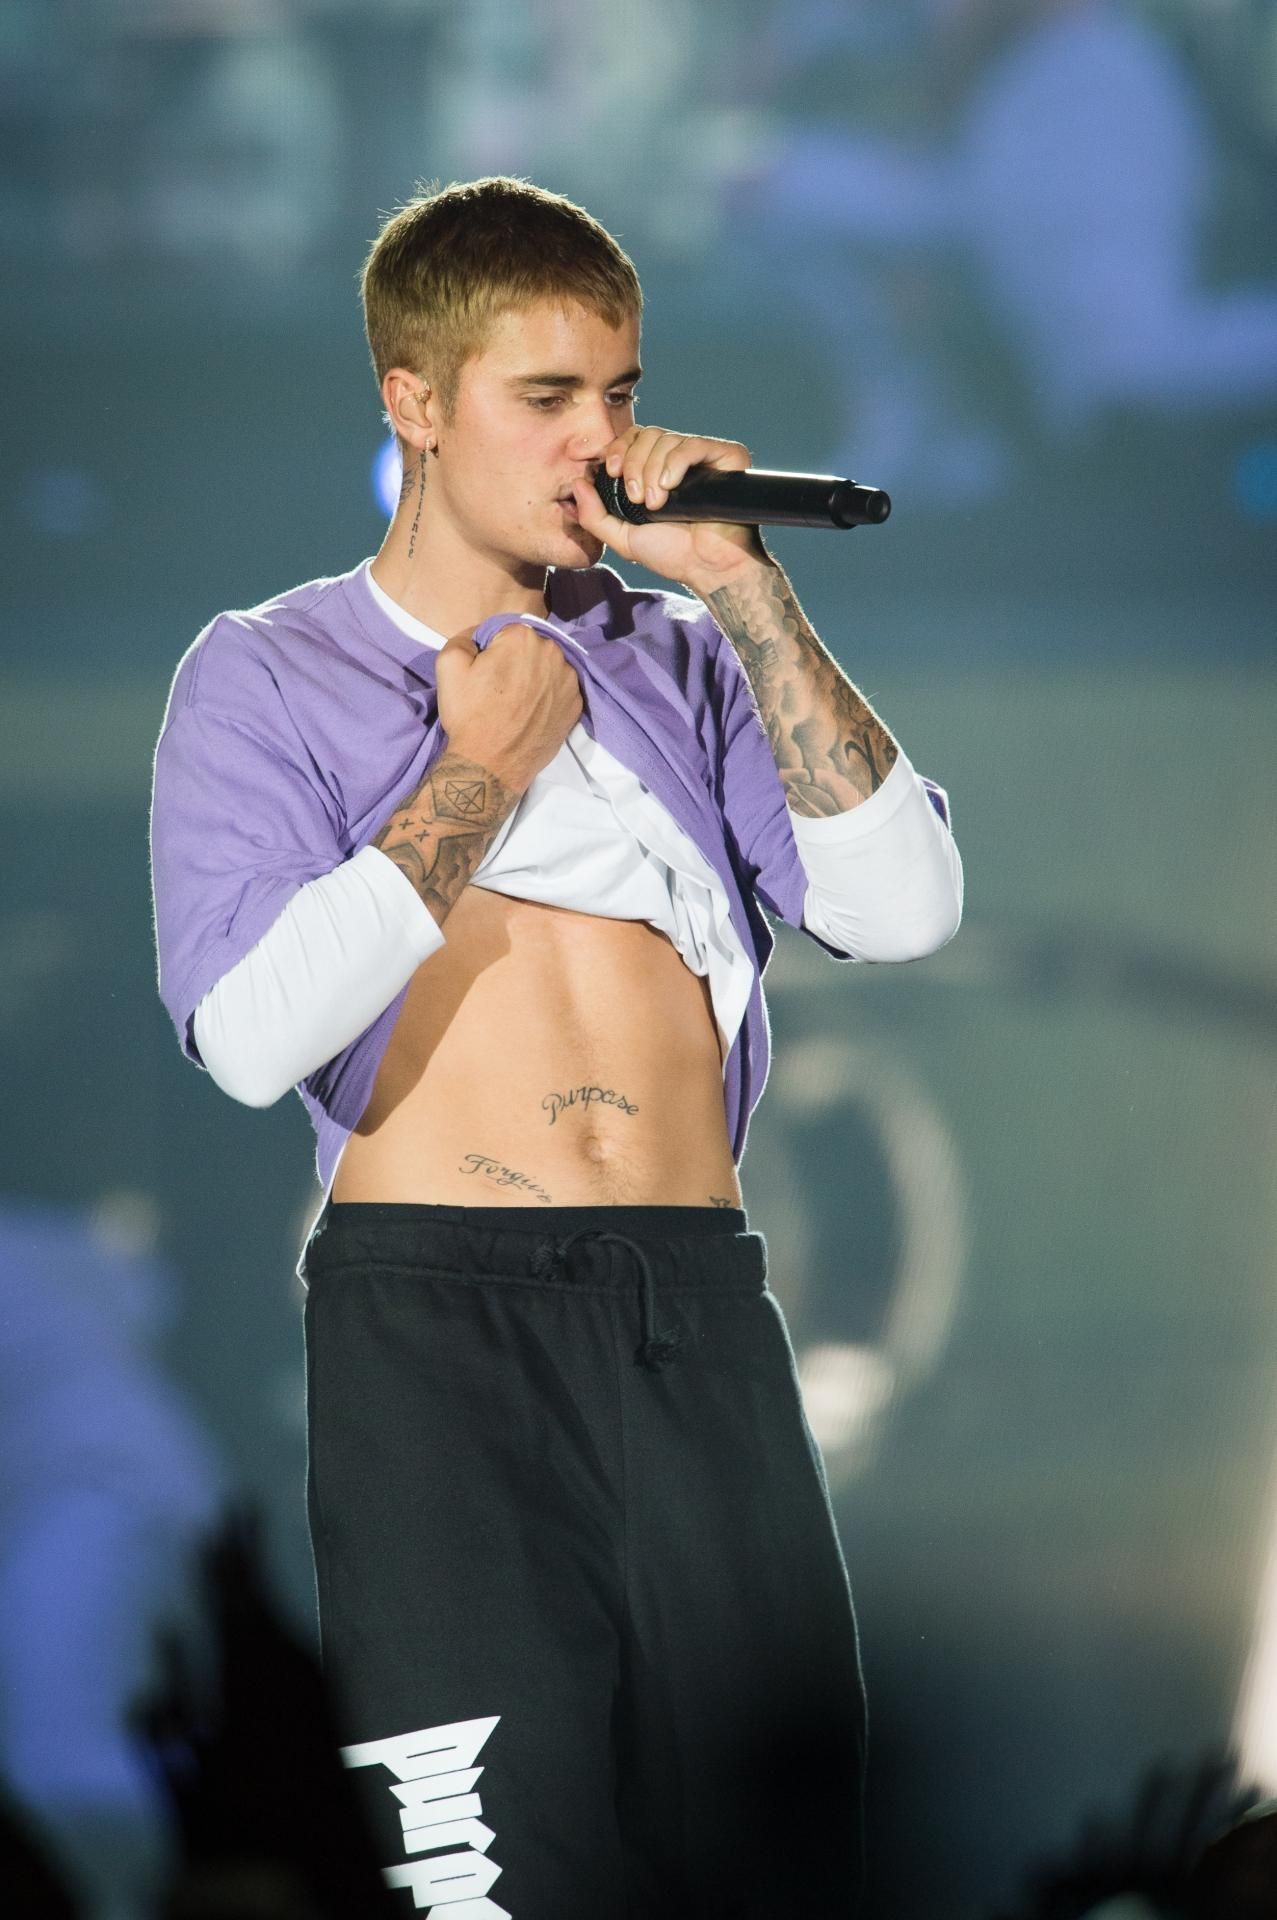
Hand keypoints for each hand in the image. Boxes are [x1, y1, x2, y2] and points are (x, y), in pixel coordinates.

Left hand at [566, 425, 772, 592]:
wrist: (708, 567)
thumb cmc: (672, 555)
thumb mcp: (623, 538)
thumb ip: (594, 515)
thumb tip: (576, 483)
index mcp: (655, 471)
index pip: (631, 440)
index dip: (615, 448)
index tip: (607, 469)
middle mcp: (677, 459)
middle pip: (645, 435)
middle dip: (632, 464)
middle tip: (635, 498)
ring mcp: (702, 457)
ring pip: (665, 439)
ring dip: (652, 471)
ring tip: (656, 503)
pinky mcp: (725, 456)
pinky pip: (691, 444)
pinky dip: (675, 463)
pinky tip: (670, 487)